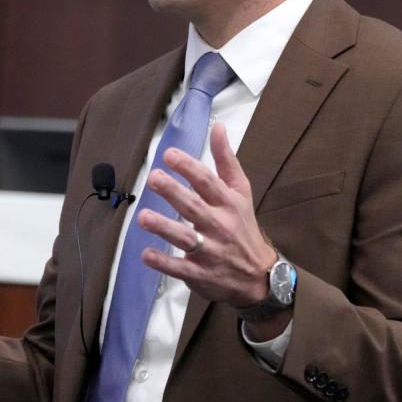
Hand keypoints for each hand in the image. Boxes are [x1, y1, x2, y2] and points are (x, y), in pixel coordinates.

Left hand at [138, 122, 277, 308]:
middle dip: (173, 193)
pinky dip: (163, 263)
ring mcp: (211, 252)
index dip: (189, 168)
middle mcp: (220, 226)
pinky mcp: (201, 274)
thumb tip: (217, 125)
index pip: (208, 182)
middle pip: (194, 207)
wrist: (259, 276)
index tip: (169, 155)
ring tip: (143, 217)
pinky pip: (180, 268)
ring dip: (164, 228)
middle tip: (153, 178)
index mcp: (228, 203)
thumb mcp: (240, 191)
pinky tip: (146, 254)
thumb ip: (226, 159)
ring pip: (185, 238)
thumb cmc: (243, 225)